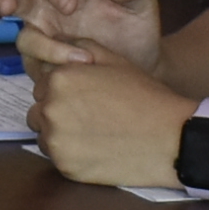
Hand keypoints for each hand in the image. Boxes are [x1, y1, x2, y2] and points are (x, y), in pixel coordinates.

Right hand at [3, 0, 164, 79]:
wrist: (144, 66)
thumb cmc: (137, 29)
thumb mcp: (142, 4)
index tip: (70, 6)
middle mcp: (49, 14)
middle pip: (14, 0)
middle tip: (6, 6)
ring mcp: (45, 42)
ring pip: (26, 41)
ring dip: (47, 50)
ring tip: (83, 61)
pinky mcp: (46, 69)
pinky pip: (38, 70)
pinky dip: (53, 73)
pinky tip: (79, 78)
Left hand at [31, 54, 197, 189]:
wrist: (169, 137)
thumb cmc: (145, 96)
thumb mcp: (114, 59)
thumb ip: (80, 47)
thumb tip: (57, 42)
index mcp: (59, 79)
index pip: (42, 82)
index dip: (63, 88)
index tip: (83, 95)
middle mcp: (50, 109)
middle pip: (39, 109)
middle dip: (57, 110)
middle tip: (88, 115)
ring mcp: (56, 141)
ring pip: (44, 134)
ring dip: (59, 132)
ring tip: (92, 132)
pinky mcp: (65, 167)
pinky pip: (56, 157)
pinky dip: (69, 154)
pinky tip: (95, 148)